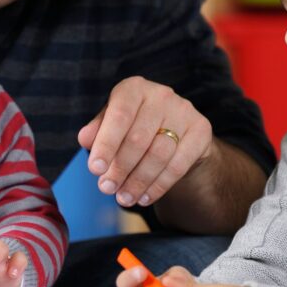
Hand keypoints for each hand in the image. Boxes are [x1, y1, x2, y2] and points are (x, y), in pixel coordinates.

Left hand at [79, 76, 212, 207]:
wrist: (175, 131)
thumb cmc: (133, 126)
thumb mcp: (112, 125)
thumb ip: (97, 131)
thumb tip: (85, 139)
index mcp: (134, 88)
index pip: (119, 116)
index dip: (106, 144)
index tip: (95, 169)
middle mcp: (161, 95)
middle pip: (138, 138)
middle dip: (120, 168)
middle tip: (107, 189)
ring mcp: (184, 111)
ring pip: (159, 155)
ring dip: (138, 181)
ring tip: (124, 199)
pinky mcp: (201, 130)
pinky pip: (178, 165)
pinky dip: (159, 186)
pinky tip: (145, 197)